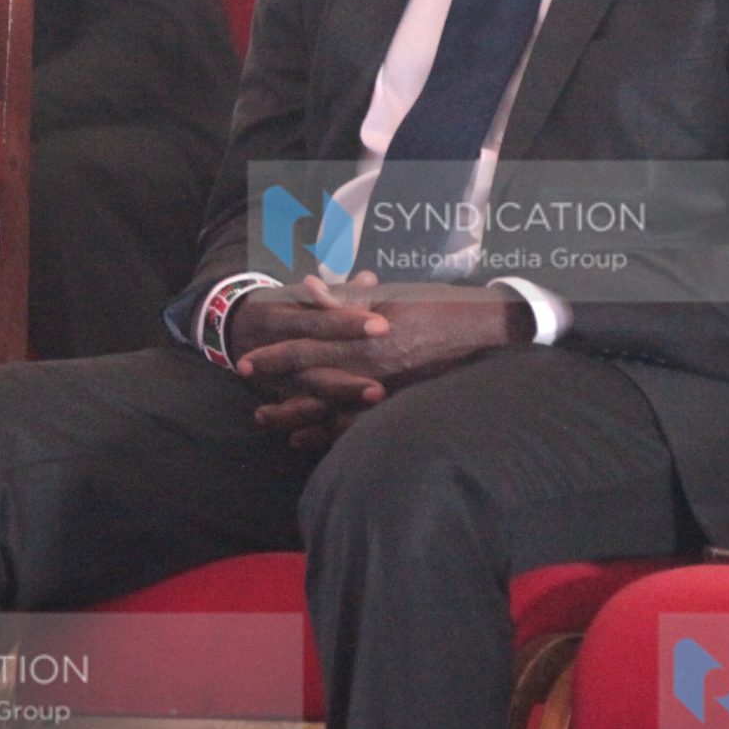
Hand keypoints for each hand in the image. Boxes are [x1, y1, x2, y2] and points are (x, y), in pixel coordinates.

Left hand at [228, 275, 528, 448]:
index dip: (272, 358)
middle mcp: (368, 367)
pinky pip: (358, 427)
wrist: (484, 332)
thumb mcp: (387, 296)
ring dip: (296, 418)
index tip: (244, 362)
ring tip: (269, 423)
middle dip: (278, 395)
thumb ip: (345, 299)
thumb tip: (308, 287)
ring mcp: (384, 391)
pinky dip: (329, 434)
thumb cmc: (435, 306)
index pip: (304, 348)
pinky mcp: (400, 406)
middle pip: (309, 387)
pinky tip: (307, 442)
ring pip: (329, 412)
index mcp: (361, 334)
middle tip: (251, 405)